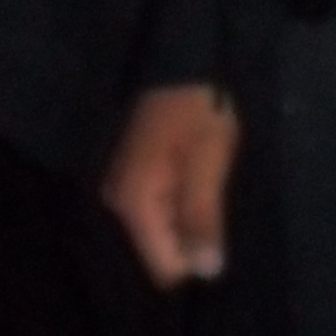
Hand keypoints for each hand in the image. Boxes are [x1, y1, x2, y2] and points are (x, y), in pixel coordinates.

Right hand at [104, 84, 236, 286]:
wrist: (183, 62)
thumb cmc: (199, 110)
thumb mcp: (208, 162)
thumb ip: (202, 218)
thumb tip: (207, 273)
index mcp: (132, 205)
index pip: (165, 268)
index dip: (198, 252)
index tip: (217, 219)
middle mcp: (118, 205)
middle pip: (161, 254)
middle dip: (192, 235)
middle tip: (212, 193)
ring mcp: (123, 193)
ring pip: (163, 235)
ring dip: (189, 218)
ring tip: (206, 182)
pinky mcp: (134, 181)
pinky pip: (160, 215)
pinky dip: (181, 204)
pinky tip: (196, 179)